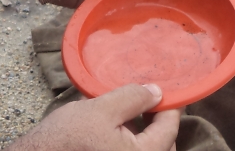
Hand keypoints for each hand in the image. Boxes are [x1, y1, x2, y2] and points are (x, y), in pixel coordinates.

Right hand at [7, 84, 180, 150]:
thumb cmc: (65, 138)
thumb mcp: (100, 110)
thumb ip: (132, 98)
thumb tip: (157, 92)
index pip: (169, 128)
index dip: (168, 105)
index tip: (164, 89)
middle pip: (164, 144)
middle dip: (159, 122)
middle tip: (147, 100)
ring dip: (146, 134)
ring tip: (130, 113)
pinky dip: (132, 143)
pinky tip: (117, 129)